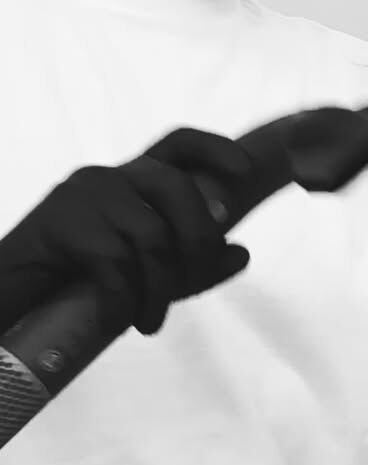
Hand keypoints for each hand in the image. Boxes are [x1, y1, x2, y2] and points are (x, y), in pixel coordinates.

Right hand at [0, 128, 259, 337]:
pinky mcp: (60, 223)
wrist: (6, 296)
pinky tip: (124, 320)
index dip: (217, 148)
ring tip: (151, 321)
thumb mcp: (144, 274)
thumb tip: (243, 252)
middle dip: (197, 236)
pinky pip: (116, 262)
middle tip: (195, 276)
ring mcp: (81, 195)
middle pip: (175, 186)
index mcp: (130, 181)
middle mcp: (107, 176)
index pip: (179, 143)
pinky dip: (126, 298)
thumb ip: (192, 264)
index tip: (247, 171)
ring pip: (150, 234)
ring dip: (159, 287)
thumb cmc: (76, 285)